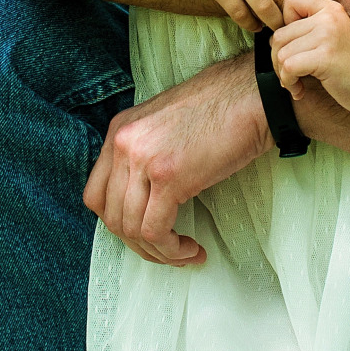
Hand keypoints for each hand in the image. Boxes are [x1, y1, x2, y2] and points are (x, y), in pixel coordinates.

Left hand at [84, 53, 271, 266]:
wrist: (252, 97)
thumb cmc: (219, 112)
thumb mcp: (164, 127)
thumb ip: (142, 155)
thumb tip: (139, 201)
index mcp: (119, 130)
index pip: (96, 194)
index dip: (118, 223)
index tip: (143, 234)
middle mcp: (122, 143)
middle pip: (110, 215)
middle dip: (137, 244)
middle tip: (166, 251)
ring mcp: (142, 159)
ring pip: (131, 228)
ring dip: (158, 251)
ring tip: (183, 253)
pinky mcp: (168, 177)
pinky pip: (155, 231)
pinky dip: (171, 249)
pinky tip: (191, 249)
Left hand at [272, 0, 349, 111]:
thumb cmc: (348, 64)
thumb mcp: (331, 34)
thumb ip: (307, 27)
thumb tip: (271, 37)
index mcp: (329, 8)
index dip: (284, 21)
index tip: (296, 43)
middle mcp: (328, 17)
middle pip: (279, 33)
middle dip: (278, 58)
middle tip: (290, 73)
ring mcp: (327, 36)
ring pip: (281, 52)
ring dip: (282, 74)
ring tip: (296, 83)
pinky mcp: (325, 57)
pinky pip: (288, 66)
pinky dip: (289, 82)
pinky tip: (300, 90)